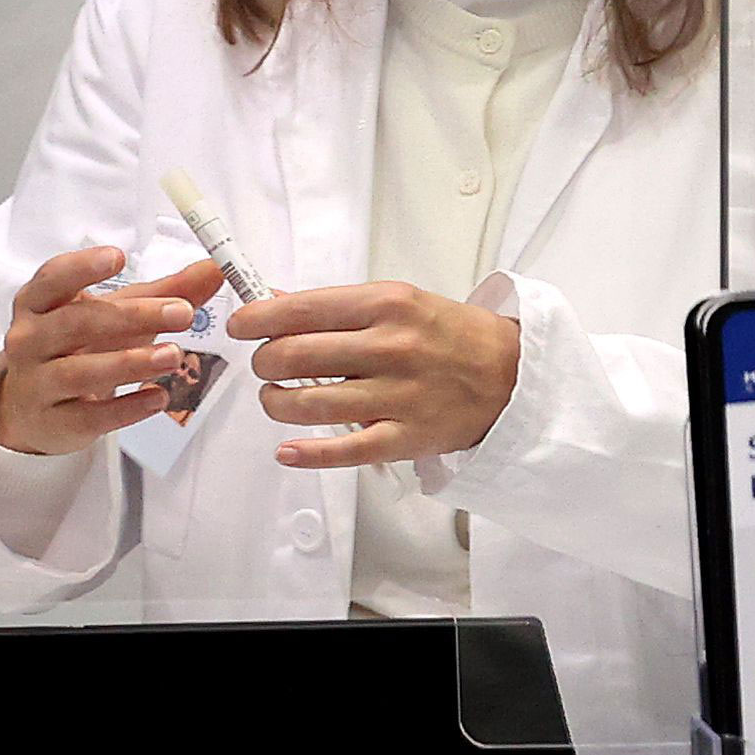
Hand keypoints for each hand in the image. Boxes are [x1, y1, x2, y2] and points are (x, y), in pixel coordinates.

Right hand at [0, 246, 231, 454]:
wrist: (35, 407)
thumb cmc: (79, 346)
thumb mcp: (115, 312)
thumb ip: (165, 291)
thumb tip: (215, 269)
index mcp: (40, 303)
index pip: (52, 279)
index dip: (82, 267)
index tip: (118, 257)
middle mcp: (30, 340)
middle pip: (75, 323)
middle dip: (132, 316)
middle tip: (182, 312)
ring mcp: (36, 383)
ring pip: (77, 372)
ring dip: (130, 363)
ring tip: (174, 355)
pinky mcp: (52, 422)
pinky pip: (88, 416)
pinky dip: (126, 408)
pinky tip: (158, 398)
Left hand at [233, 281, 524, 469]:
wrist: (513, 374)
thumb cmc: (453, 336)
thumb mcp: (402, 302)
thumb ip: (338, 306)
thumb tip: (275, 302)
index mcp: (389, 305)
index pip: (300, 310)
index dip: (256, 320)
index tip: (241, 327)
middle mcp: (392, 347)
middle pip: (293, 357)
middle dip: (264, 362)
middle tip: (268, 365)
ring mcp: (398, 395)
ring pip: (307, 405)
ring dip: (276, 403)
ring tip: (278, 399)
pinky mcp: (405, 436)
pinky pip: (344, 451)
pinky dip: (306, 453)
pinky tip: (288, 449)